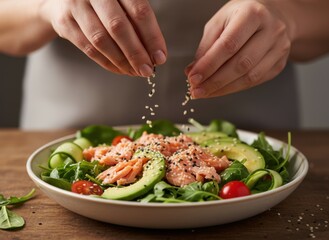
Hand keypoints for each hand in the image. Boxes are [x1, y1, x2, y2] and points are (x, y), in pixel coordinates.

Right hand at [39, 0, 166, 76]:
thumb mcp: (123, 2)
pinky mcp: (64, 22)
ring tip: (135, 72)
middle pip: (118, 27)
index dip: (152, 37)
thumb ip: (138, 21)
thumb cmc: (103, 1)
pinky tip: (120, 69)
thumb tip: (155, 53)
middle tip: (147, 70)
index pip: (139, 11)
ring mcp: (76, 5)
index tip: (160, 57)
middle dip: (136, 53)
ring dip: (122, 61)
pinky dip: (107, 63)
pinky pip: (88, 48)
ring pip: (101, 40)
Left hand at [186, 0, 293, 97]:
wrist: (272, 14)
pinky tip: (220, 90)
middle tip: (196, 90)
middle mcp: (271, 30)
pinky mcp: (279, 63)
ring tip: (205, 92)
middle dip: (215, 81)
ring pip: (249, 77)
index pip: (228, 45)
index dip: (209, 64)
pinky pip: (255, 82)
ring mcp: (279, 48)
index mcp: (252, 14)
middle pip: (241, 64)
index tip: (193, 77)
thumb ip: (206, 46)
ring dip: (223, 89)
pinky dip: (234, 88)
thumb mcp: (219, 22)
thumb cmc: (242, 16)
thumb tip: (193, 71)